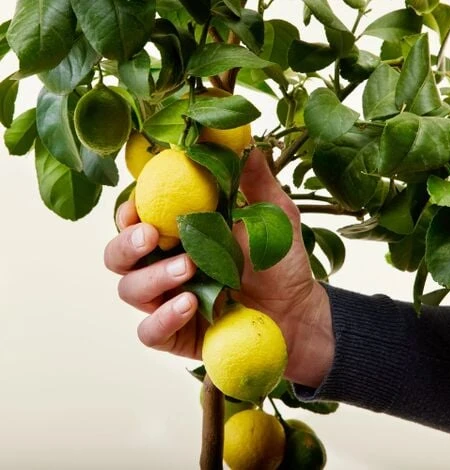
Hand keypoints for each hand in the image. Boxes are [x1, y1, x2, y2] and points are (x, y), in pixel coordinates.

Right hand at [104, 149, 333, 387]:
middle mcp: (166, 266)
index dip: (129, 211)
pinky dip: (163, 318)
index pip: (137, 220)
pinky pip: (150, 332)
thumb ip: (256, 182)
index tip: (141, 205)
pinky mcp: (177, 334)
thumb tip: (245, 144)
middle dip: (127, 243)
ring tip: (189, 268)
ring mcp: (168, 301)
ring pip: (130, 289)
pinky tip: (190, 305)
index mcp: (181, 235)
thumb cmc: (281, 261)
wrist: (297, 311)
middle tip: (153, 235)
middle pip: (118, 255)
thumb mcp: (273, 216)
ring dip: (154, 277)